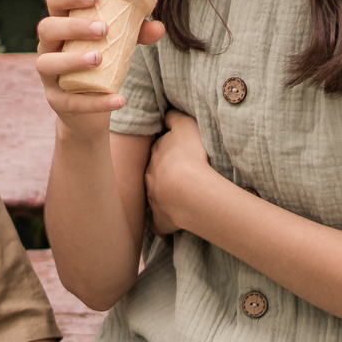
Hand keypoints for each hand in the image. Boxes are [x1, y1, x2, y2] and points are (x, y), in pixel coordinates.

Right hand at [34, 0, 164, 129]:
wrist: (88, 111)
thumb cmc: (101, 65)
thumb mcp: (117, 45)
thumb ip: (135, 33)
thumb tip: (159, 28)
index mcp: (61, 25)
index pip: (55, 1)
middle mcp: (48, 47)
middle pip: (47, 29)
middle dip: (73, 26)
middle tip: (103, 29)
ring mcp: (48, 75)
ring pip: (47, 63)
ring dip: (72, 59)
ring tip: (98, 58)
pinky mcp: (56, 101)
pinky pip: (70, 101)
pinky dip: (96, 102)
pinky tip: (118, 100)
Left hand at [142, 110, 217, 236]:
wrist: (189, 191)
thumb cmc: (190, 156)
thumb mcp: (186, 127)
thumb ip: (175, 118)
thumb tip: (168, 115)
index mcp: (158, 154)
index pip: (160, 148)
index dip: (170, 149)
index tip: (179, 151)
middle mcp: (151, 176)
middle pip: (156, 172)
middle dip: (164, 172)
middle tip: (182, 174)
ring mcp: (154, 199)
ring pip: (156, 196)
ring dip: (166, 196)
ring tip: (183, 197)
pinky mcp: (161, 220)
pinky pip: (161, 225)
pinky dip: (165, 225)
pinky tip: (173, 226)